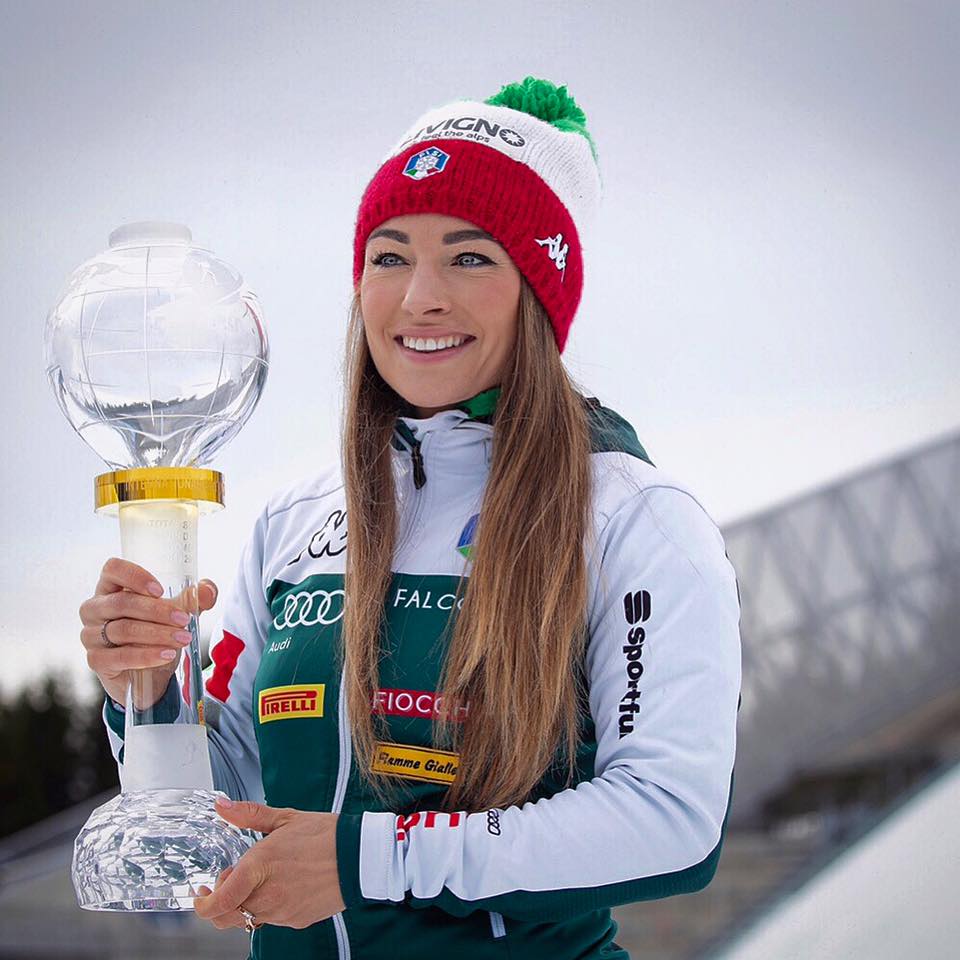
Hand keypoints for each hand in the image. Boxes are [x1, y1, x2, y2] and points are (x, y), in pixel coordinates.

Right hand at [79, 557, 217, 706]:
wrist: (150, 673)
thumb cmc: (157, 632)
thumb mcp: (178, 612)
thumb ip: (195, 598)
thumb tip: (208, 589)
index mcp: (111, 588)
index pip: (112, 569)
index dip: (135, 576)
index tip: (161, 590)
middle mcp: (95, 608)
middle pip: (122, 602)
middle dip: (158, 611)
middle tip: (184, 620)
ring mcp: (91, 635)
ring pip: (123, 629)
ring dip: (157, 634)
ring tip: (183, 639)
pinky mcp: (96, 660)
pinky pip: (119, 656)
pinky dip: (146, 655)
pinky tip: (167, 654)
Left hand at [193, 797, 344, 929]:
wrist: (359, 856)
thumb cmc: (326, 835)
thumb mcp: (285, 818)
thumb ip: (249, 814)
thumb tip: (222, 806)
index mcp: (260, 866)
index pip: (219, 902)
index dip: (204, 903)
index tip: (202, 894)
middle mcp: (268, 894)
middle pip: (228, 916)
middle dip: (222, 902)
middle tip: (230, 882)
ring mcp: (282, 911)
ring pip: (250, 918)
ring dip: (247, 902)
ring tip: (264, 878)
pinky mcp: (297, 920)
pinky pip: (273, 919)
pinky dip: (270, 906)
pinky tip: (284, 885)